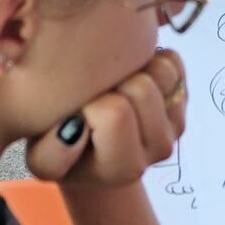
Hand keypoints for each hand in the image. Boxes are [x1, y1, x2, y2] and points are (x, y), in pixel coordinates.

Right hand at [27, 51, 186, 186]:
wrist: (89, 147)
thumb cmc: (60, 145)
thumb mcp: (40, 157)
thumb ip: (50, 155)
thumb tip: (75, 129)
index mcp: (124, 167)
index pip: (116, 114)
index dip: (90, 103)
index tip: (78, 112)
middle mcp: (158, 149)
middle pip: (141, 89)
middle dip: (111, 83)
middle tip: (96, 94)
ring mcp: (175, 123)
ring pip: (161, 72)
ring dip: (132, 69)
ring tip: (112, 84)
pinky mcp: (183, 99)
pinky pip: (173, 62)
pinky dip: (150, 58)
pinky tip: (129, 74)